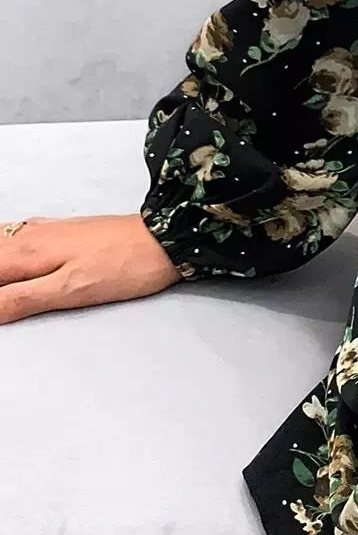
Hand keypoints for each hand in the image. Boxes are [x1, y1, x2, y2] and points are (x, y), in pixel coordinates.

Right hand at [0, 213, 182, 323]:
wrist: (165, 238)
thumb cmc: (124, 265)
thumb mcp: (69, 291)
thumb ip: (21, 299)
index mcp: (26, 252)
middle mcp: (30, 236)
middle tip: (3, 303)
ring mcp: (45, 231)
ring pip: (0, 244)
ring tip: (5, 290)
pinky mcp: (60, 232)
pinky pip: (15, 238)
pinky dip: (4, 251)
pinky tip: (9, 260)